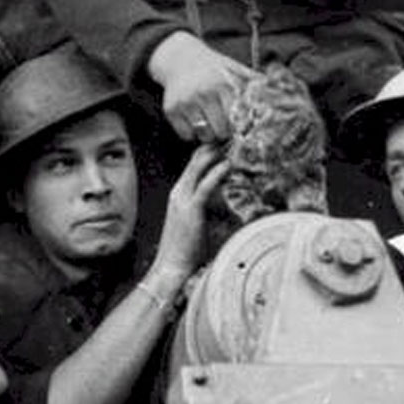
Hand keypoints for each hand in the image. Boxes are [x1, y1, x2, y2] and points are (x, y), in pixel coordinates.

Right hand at [147, 32, 251, 141]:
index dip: (240, 127)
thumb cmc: (213, 68)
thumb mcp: (235, 70)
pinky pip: (186, 135)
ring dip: (208, 134)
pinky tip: (194, 120)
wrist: (181, 59)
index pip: (238, 121)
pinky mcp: (171, 109)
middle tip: (223, 125)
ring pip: (203, 135)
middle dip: (224, 132)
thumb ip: (254, 84)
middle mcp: (204, 93)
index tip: (239, 125)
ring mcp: (186, 102)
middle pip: (221, 132)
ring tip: (209, 122)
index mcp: (224, 85)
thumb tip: (279, 97)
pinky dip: (191, 133)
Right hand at [149, 144, 229, 282]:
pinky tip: (228, 165)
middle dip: (214, 146)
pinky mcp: (190, 208)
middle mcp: (179, 191)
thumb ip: (208, 208)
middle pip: (195, 159)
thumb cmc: (185, 249)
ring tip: (232, 144)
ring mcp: (182, 199)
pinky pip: (205, 185)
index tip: (226, 143)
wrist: (171, 266)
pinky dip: (217, 172)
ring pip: (199, 166)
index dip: (209, 151)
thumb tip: (226, 202)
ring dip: (216, 154)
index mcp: (179, 193)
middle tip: (232, 136)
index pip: (194, 164)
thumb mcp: (197, 222)